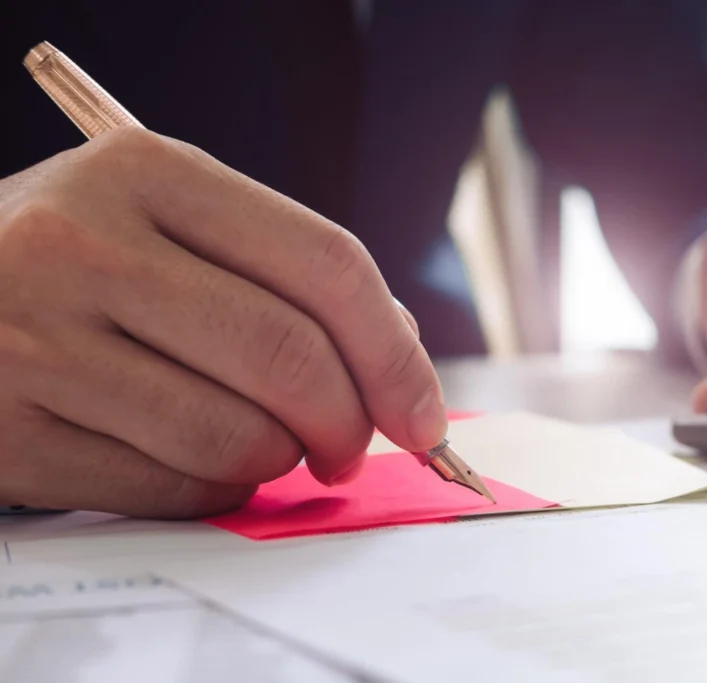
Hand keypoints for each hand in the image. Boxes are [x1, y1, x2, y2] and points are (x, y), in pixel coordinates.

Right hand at [0, 128, 445, 516]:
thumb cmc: (75, 262)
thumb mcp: (166, 222)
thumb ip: (279, 271)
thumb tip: (397, 350)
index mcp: (146, 171)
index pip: (326, 264)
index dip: (396, 353)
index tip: (423, 412)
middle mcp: (81, 244)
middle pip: (290, 355)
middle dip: (351, 422)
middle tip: (353, 446)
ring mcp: (32, 339)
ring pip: (237, 435)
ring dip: (281, 460)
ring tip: (269, 445)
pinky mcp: (6, 431)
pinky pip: (172, 488)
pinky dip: (218, 490)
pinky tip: (206, 464)